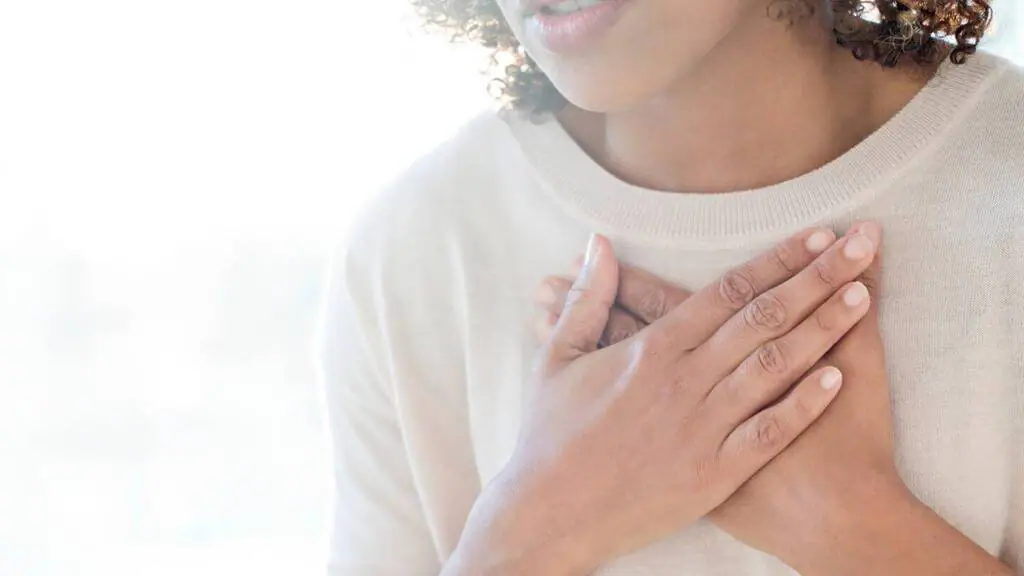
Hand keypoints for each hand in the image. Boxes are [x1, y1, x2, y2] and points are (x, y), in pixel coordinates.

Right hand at [447, 227, 874, 574]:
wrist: (550, 512)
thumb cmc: (550, 434)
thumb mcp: (557, 359)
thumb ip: (586, 300)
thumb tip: (597, 244)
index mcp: (650, 349)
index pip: (726, 292)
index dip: (776, 260)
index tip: (815, 235)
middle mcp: (684, 381)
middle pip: (763, 318)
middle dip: (816, 277)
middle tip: (860, 245)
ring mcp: (703, 428)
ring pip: (775, 367)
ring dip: (823, 329)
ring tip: (863, 295)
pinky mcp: (714, 474)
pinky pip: (769, 432)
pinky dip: (805, 403)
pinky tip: (840, 377)